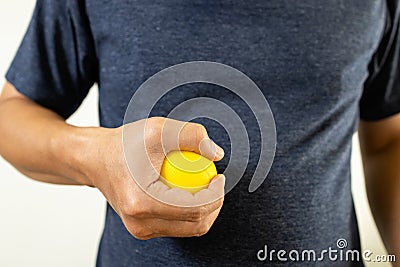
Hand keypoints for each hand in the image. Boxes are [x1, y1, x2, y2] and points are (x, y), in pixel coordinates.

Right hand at [83, 117, 224, 239]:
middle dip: (215, 205)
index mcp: (142, 202)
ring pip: (189, 229)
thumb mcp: (158, 129)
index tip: (219, 176)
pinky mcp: (142, 229)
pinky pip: (178, 226)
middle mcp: (140, 223)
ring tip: (205, 186)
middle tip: (216, 182)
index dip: (216, 195)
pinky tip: (189, 191)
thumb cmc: (124, 144)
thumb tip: (216, 153)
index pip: (195, 209)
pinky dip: (190, 211)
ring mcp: (140, 230)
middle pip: (196, 225)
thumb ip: (191, 136)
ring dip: (204, 209)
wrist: (95, 159)